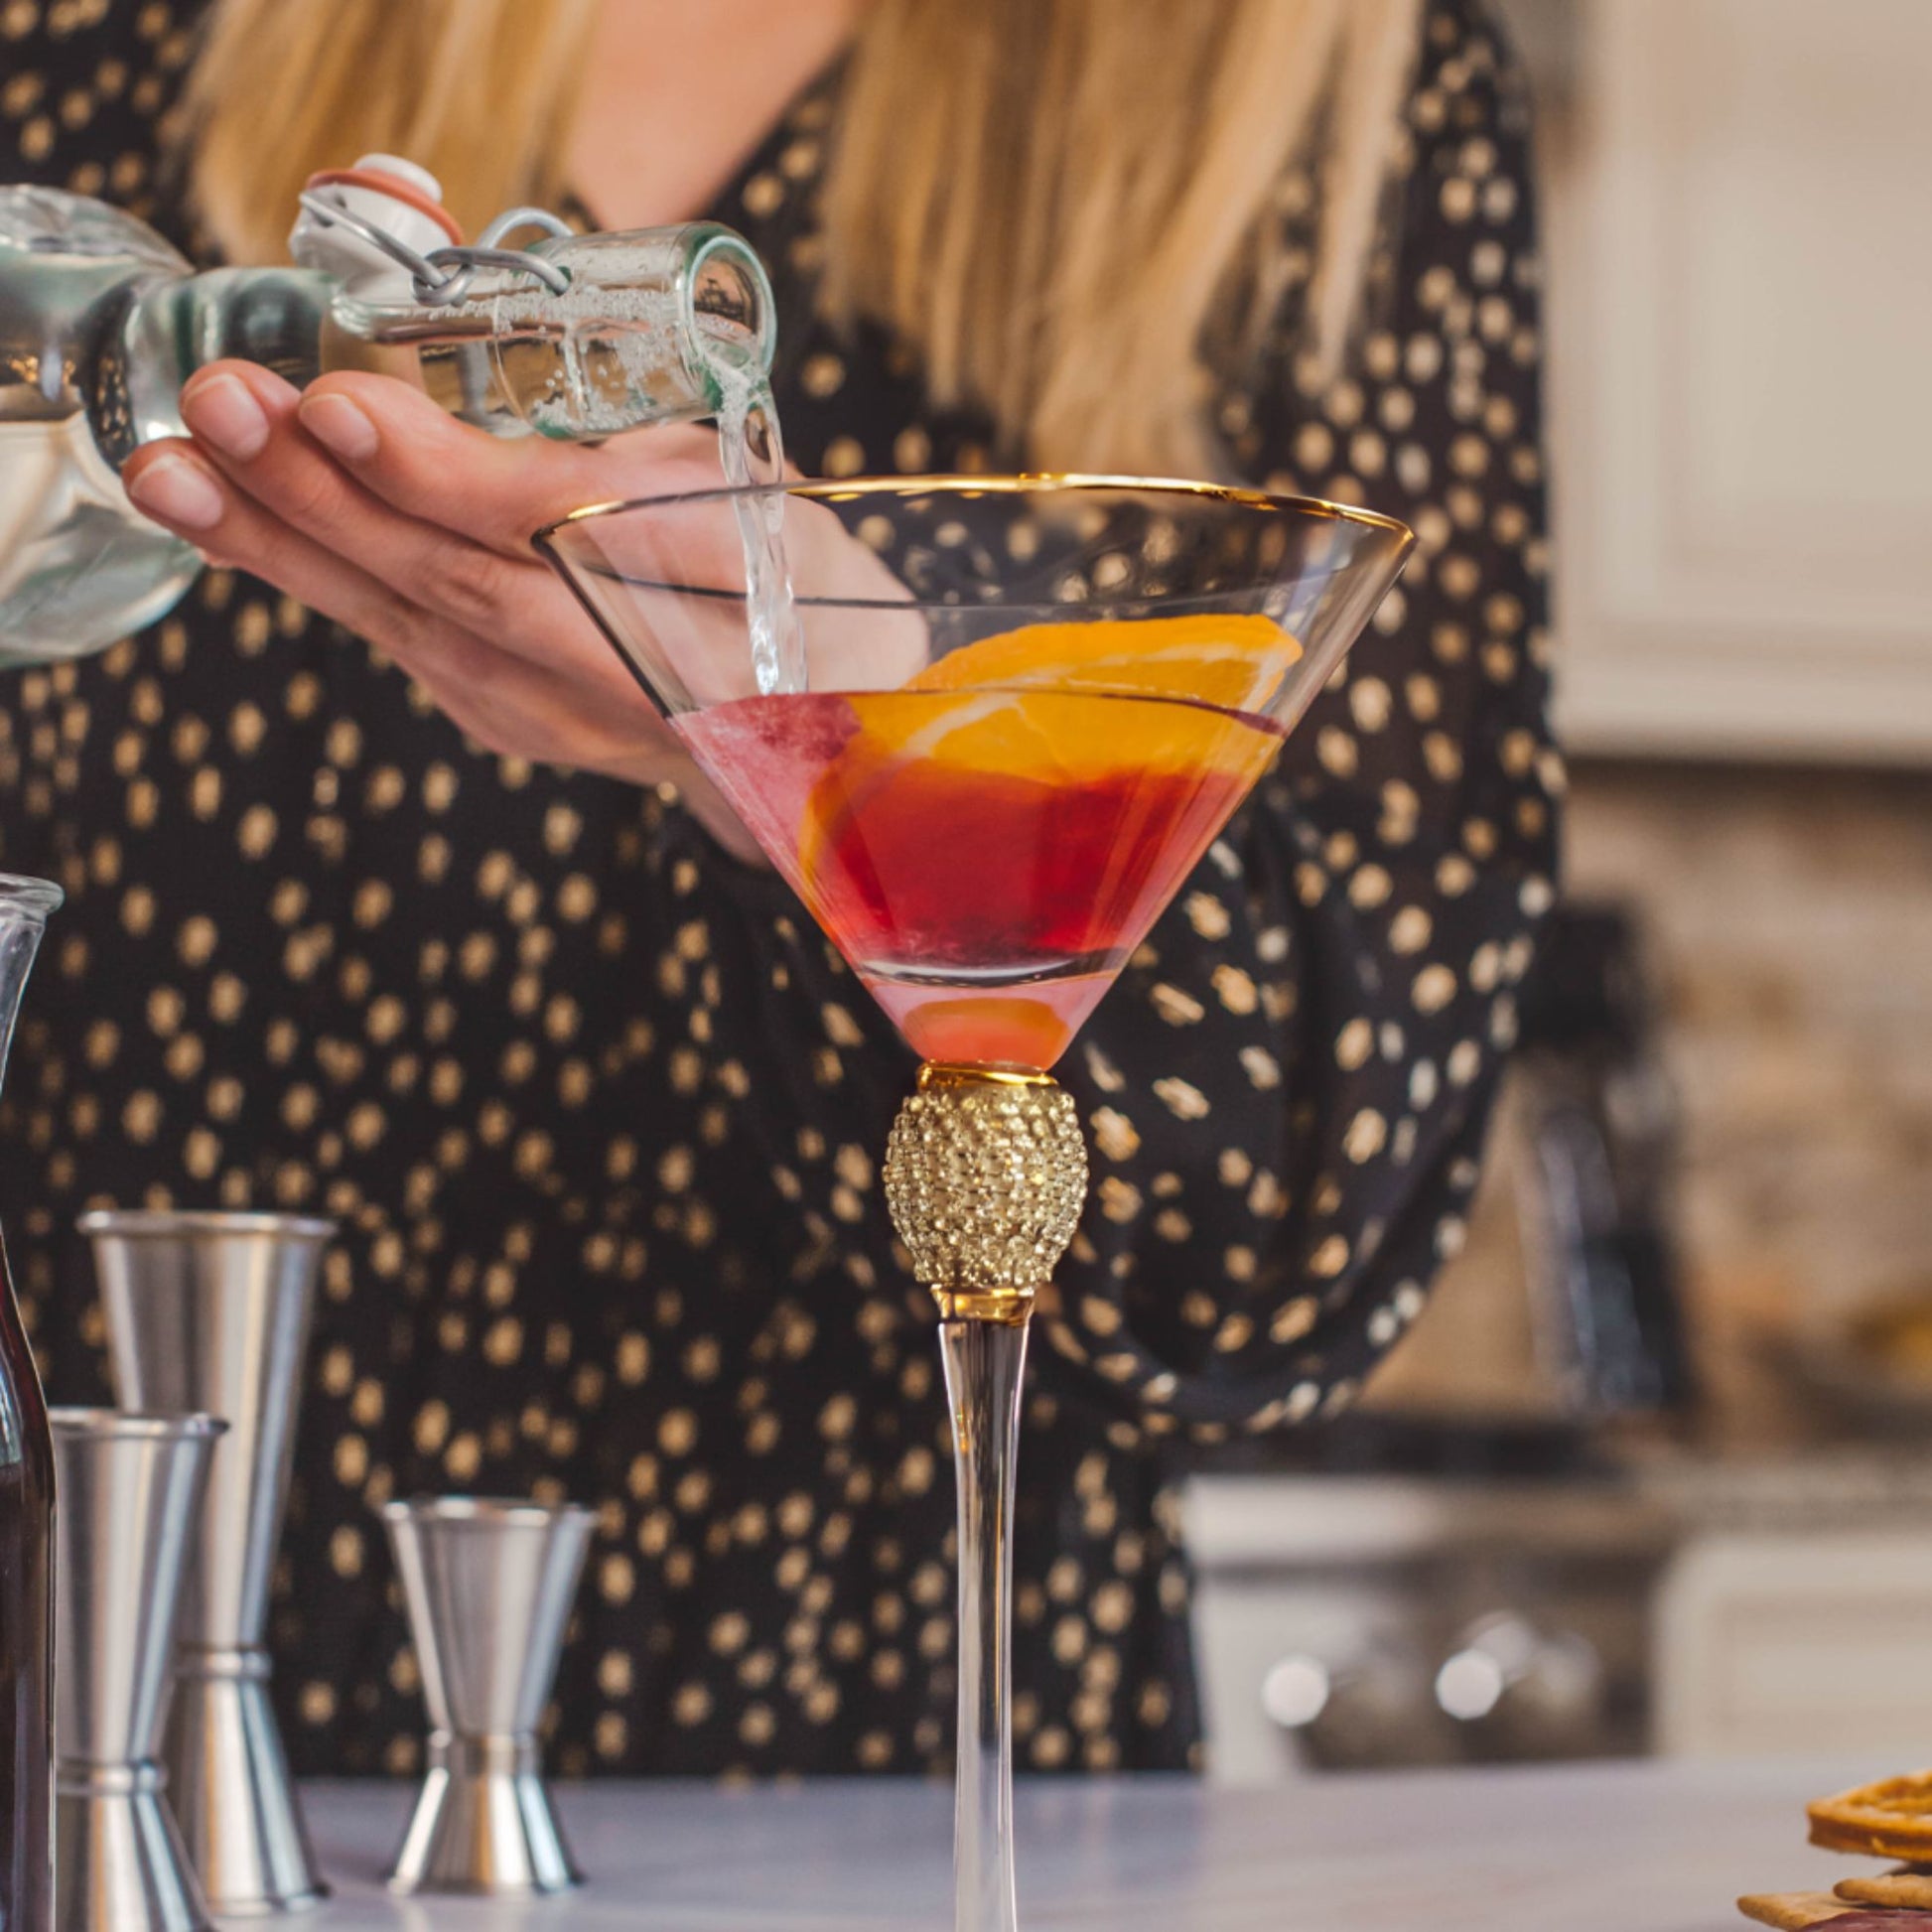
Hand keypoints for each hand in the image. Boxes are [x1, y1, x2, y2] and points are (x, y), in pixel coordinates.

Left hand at [122, 362, 770, 857]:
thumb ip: (616, 425)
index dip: (445, 478)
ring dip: (284, 541)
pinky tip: (226, 520)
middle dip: (327, 496)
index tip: (344, 405)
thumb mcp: (737, 478)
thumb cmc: (778, 567)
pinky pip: (395, 641)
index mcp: (711, 601)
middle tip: (224, 406)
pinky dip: (305, 576)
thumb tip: (438, 298)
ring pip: (407, 622)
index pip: (561, 541)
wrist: (807, 713)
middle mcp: (625, 678)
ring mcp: (558, 713)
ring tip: (179, 467)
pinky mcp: (506, 723)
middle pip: (456, 586)